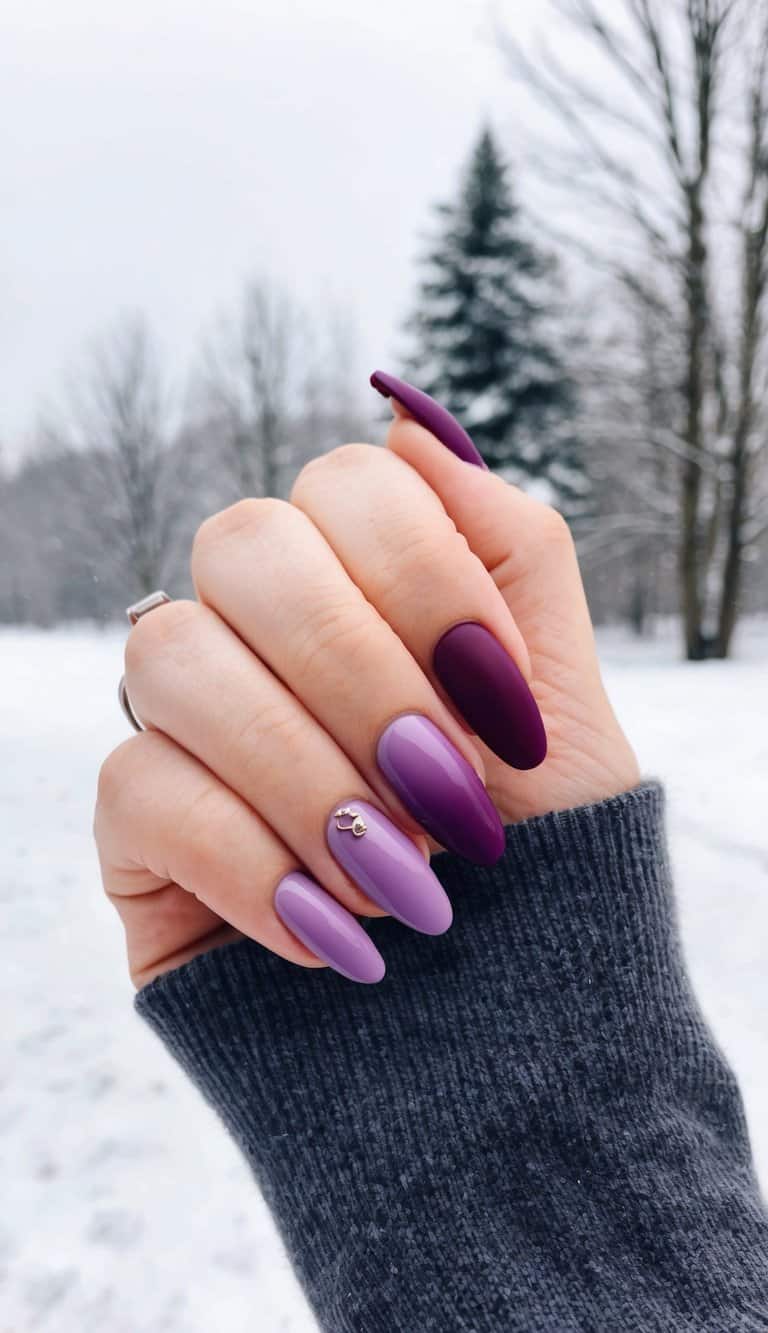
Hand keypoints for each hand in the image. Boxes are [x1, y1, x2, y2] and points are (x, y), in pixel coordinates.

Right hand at [94, 387, 638, 988]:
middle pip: (245, 545)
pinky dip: (254, 864)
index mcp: (363, 583)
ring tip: (407, 883)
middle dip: (362, 672)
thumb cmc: (536, 855)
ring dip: (309, 776)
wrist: (502, 1026)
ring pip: (174, 657)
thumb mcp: (562, 696)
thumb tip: (410, 424)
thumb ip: (509, 545)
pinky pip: (140, 786)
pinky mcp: (137, 822)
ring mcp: (189, 720)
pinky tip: (339, 938)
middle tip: (449, 794)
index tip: (506, 712)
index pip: (348, 485)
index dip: (428, 580)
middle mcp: (262, 631)